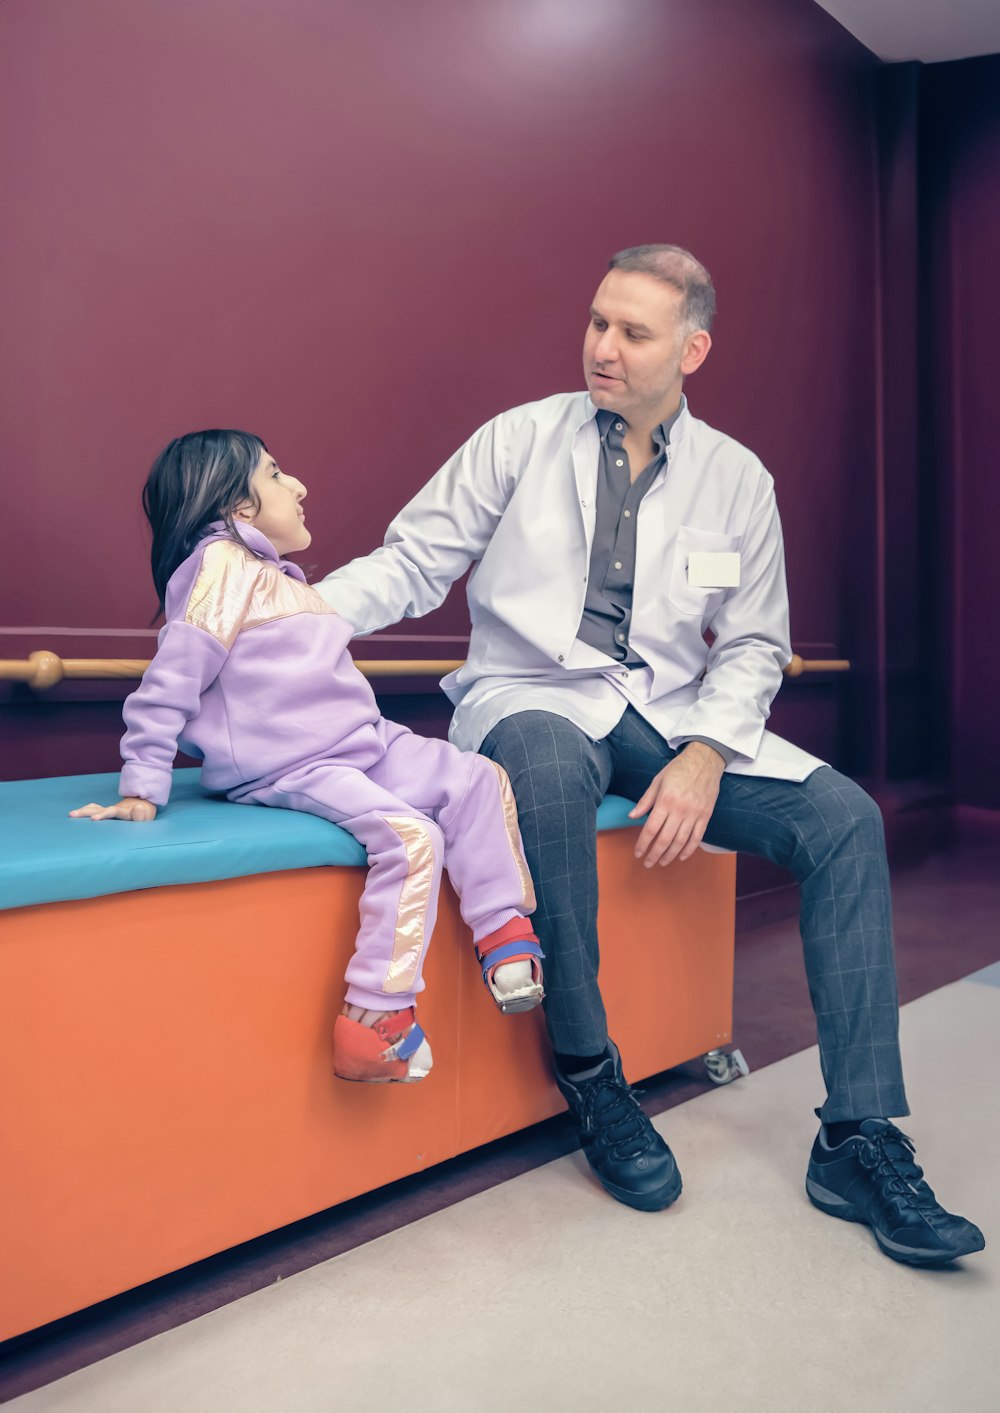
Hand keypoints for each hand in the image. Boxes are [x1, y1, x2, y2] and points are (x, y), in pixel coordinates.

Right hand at [69, 797, 156, 821]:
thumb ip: (142, 815)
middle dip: (85, 811)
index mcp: (124, 811)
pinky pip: (94, 810)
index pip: (113, 811)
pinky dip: (85, 811)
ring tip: (70, 815)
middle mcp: (114, 809)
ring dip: (82, 811)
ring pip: (93, 808)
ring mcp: (108, 810)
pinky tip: (75, 816)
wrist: (144, 806)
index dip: (103, 814)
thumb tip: (137, 807)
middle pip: (97, 808)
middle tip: (72, 815)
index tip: (93, 819)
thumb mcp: (147, 818)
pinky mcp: (105, 813)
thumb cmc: (145, 816)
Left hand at [628, 743, 724, 866]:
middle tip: (647, 863)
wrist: (705, 760)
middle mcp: (680, 810)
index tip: (638, 853)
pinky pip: (697, 837)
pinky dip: (689, 849)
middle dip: (654, 854)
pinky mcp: (706, 815)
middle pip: (665, 839)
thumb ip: (645, 801)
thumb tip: (632, 816)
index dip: (643, 843)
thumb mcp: (657, 781)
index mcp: (665, 800)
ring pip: (681, 841)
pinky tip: (681, 856)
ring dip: (670, 855)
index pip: (651, 829)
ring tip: (662, 862)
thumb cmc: (679, 769)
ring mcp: (694, 814)